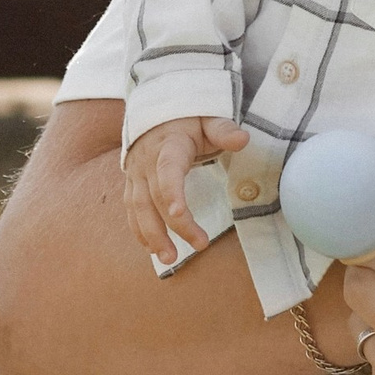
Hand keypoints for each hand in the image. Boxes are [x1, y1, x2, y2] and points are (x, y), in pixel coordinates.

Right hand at [121, 116, 248, 261]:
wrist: (155, 116)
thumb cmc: (188, 120)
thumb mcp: (207, 119)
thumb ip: (223, 129)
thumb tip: (242, 140)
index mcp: (168, 145)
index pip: (167, 170)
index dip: (171, 192)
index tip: (178, 213)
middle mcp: (147, 162)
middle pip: (155, 197)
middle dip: (174, 224)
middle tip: (199, 245)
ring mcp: (136, 175)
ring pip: (139, 208)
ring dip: (151, 235)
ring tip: (168, 259)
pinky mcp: (132, 185)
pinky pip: (132, 211)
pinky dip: (140, 231)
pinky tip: (151, 250)